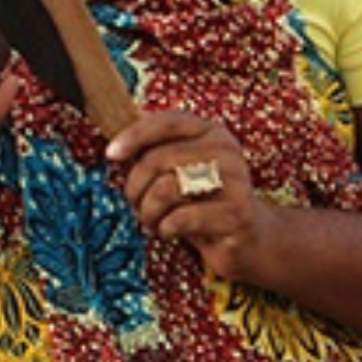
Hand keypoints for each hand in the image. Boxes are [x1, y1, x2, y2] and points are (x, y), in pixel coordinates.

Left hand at [108, 110, 265, 278]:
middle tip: (136, 205)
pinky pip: (180, 219)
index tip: (111, 155)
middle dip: (135, 188)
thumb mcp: (182, 172)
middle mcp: (227, 151)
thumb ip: (156, 154)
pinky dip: (165, 229)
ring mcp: (236, 182)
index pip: (167, 122)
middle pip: (158, 160)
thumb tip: (115, 148)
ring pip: (165, 189)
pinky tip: (171, 232)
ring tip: (153, 221)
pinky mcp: (236, 215)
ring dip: (147, 211)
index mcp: (212, 133)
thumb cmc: (204, 204)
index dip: (134, 136)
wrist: (250, 239)